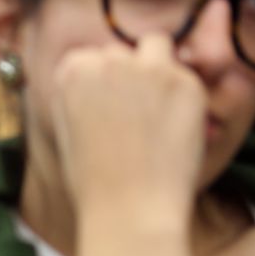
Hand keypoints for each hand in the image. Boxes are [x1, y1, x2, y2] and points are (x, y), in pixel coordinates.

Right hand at [51, 33, 206, 217]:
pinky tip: (174, 128)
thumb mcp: (68, 131)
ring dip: (156, 66)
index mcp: (71, 71)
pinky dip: (182, 96)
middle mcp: (107, 59)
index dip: (98, 84)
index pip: (87, 58)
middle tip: (131, 115)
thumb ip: (80, 97)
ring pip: (156, 46)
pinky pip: (186, 75)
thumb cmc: (93, 182)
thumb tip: (101, 83)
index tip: (103, 110)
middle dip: (126, 75)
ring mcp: (149, 67)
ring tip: (156, 106)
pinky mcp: (185, 81)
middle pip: (120, 51)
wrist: (129, 209)